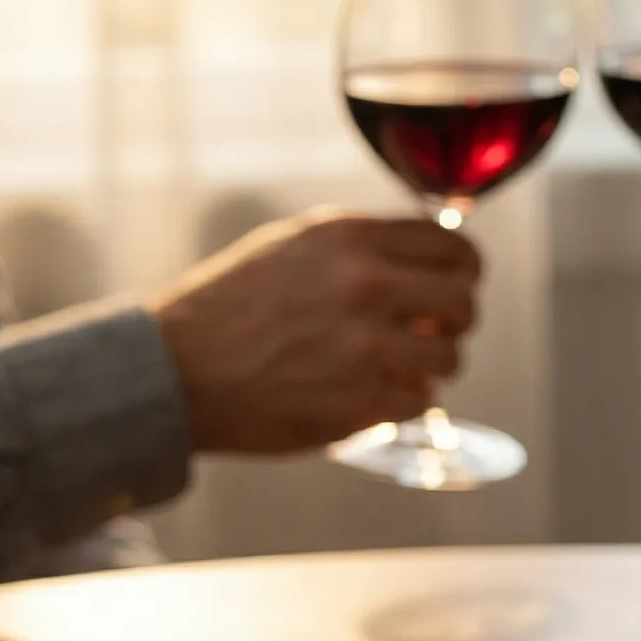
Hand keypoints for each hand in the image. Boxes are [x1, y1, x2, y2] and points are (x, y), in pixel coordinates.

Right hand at [149, 211, 480, 453]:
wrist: (177, 370)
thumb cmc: (230, 310)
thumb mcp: (292, 248)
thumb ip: (359, 250)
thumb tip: (421, 265)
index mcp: (348, 237)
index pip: (451, 246)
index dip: (463, 273)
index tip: (455, 288)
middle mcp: (364, 282)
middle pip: (463, 303)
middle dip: (453, 323)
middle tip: (430, 336)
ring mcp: (365, 344)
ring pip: (449, 359)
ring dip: (430, 370)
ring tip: (394, 371)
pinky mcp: (360, 400)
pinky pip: (419, 402)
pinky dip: (402, 404)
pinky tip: (371, 397)